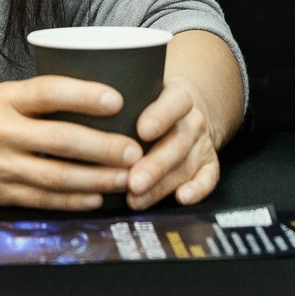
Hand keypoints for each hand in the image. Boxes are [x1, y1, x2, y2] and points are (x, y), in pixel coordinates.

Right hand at [0, 77, 141, 209]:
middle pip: (59, 140)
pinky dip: (72, 200)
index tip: (117, 99)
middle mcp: (0, 132)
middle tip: (135, 150)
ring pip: (55, 176)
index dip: (84, 94)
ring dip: (96, 179)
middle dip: (102, 147)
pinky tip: (96, 198)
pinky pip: (41, 199)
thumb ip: (35, 100)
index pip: (47, 91)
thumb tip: (91, 97)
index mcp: (2, 99)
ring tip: (127, 177)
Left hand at [124, 77, 221, 209]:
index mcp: (177, 96)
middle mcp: (192, 120)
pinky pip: (208, 178)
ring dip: (162, 186)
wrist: (183, 113)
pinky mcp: (208, 164)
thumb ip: (121, 106)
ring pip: (187, 165)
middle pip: (179, 141)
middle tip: (134, 181)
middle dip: (155, 165)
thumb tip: (86, 111)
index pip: (174, 102)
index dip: (160, 116)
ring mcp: (202, 144)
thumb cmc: (149, 107)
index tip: (142, 130)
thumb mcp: (139, 96)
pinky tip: (181, 198)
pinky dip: (197, 190)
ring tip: (137, 199)